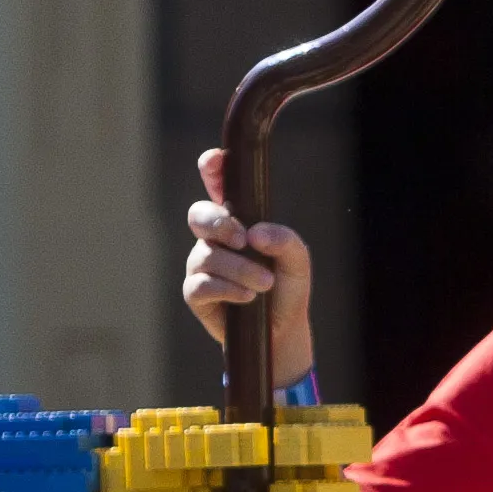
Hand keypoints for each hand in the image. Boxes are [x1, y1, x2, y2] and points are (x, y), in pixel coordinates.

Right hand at [179, 150, 318, 386]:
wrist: (281, 331)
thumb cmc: (287, 288)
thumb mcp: (297, 262)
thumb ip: (285, 240)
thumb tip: (257, 233)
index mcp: (239, 220)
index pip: (220, 187)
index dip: (212, 169)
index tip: (213, 160)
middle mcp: (215, 238)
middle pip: (198, 214)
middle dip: (217, 222)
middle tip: (242, 239)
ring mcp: (202, 264)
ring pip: (206, 255)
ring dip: (238, 269)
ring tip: (264, 285)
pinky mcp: (195, 293)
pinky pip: (200, 284)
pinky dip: (226, 289)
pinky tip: (247, 298)